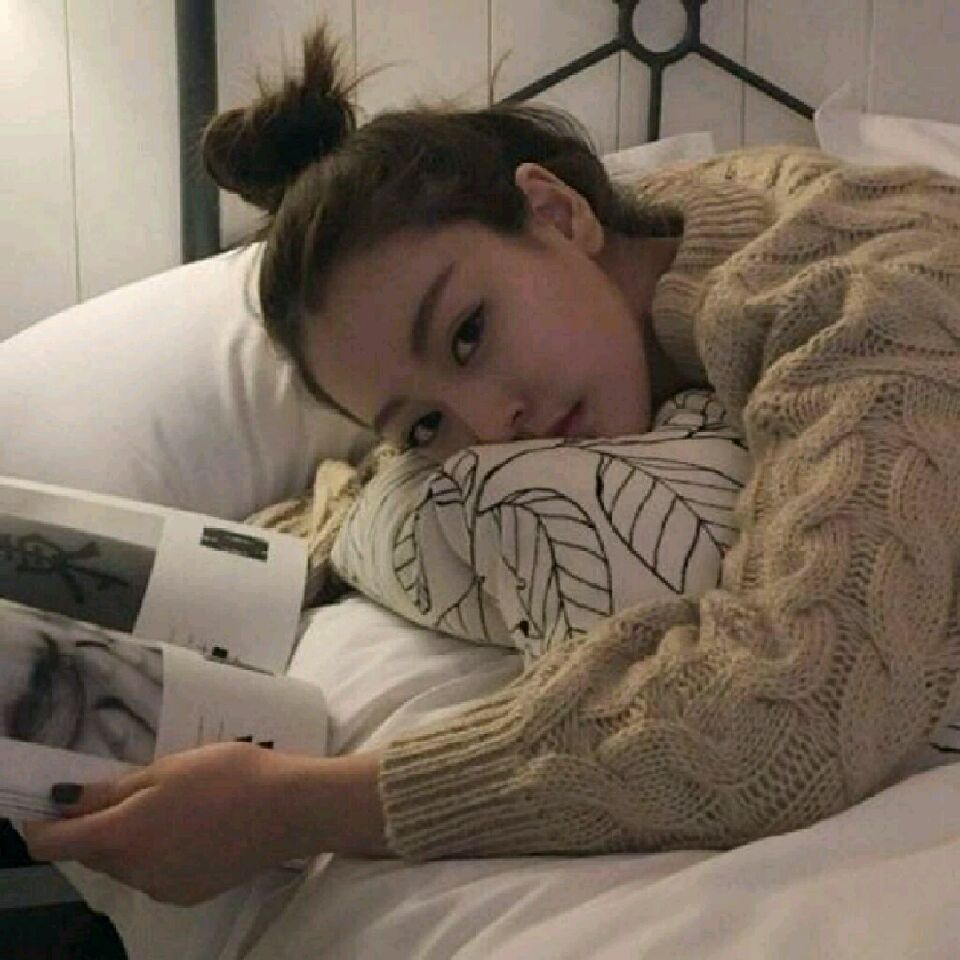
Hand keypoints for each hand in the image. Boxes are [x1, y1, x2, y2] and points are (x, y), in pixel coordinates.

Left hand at [22, 742, 387, 905]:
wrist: (289, 808)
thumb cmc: (229, 774)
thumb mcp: (169, 767)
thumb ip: (112, 789)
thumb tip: (62, 800)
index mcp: (125, 834)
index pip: (56, 843)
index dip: (43, 825)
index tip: (48, 805)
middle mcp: (135, 871)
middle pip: (92, 853)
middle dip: (97, 826)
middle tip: (131, 788)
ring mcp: (161, 888)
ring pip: (123, 865)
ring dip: (128, 840)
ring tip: (171, 805)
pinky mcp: (187, 895)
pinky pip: (152, 875)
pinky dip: (156, 854)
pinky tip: (191, 828)